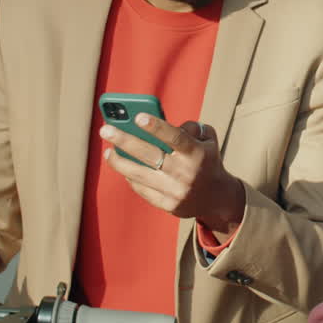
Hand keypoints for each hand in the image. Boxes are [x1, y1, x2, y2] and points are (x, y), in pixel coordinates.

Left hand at [101, 115, 244, 234]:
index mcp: (197, 153)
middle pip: (150, 155)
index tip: (137, 117)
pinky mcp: (168, 205)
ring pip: (140, 174)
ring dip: (119, 162)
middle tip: (105, 130)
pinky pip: (143, 190)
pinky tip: (123, 168)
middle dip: (125, 141)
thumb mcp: (208, 140)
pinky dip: (131, 178)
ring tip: (107, 151)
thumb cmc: (206, 160)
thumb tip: (162, 124)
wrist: (217, 198)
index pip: (175, 138)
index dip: (156, 127)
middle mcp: (186, 173)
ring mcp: (176, 191)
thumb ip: (191, 128)